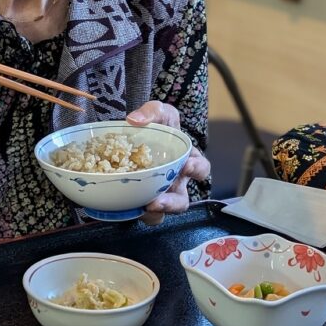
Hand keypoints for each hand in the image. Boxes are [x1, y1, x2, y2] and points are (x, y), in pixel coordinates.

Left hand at [126, 101, 210, 222]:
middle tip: (157, 201)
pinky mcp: (138, 198)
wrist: (134, 133)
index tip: (185, 165)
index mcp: (186, 162)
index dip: (196, 169)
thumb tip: (134, 120)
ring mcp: (157, 192)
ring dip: (153, 213)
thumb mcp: (159, 112)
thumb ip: (151, 112)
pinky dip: (132, 211)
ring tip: (142, 208)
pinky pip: (139, 212)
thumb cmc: (156, 125)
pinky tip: (123, 206)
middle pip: (181, 201)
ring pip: (161, 212)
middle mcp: (174, 182)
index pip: (201, 169)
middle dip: (171, 204)